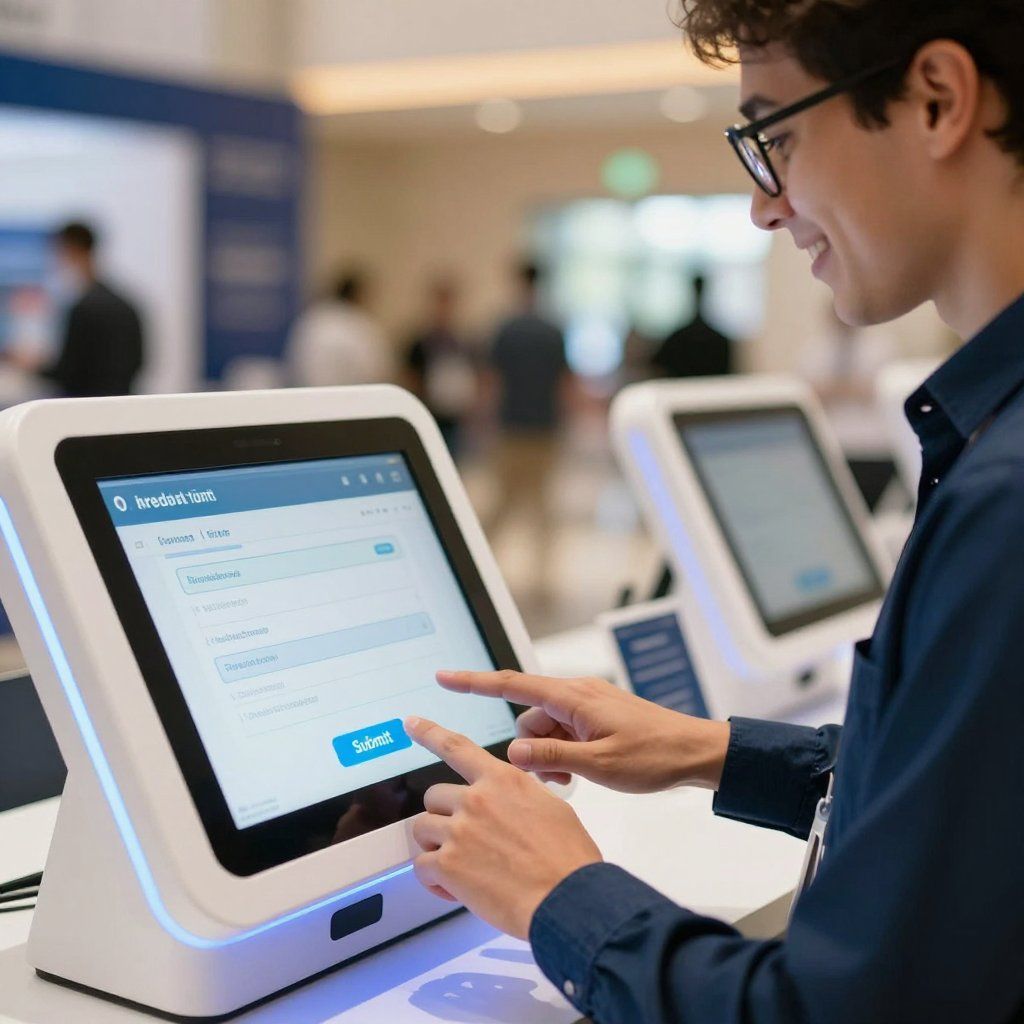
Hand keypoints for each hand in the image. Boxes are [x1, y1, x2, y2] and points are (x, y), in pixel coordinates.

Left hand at [405, 716, 601, 939]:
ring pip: (422, 828)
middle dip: (444, 816)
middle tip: (464, 839)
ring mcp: (459, 830)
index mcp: (502, 780)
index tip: (411, 723)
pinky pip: (421, 865)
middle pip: (434, 795)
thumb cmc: (567, 858)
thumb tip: (505, 803)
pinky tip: (454, 889)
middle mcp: (476, 798)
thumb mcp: (551, 808)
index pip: (457, 747)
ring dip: (436, 846)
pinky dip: (433, 880)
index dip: (430, 733)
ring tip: (461, 865)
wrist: (566, 898)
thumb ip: (517, 797)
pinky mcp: (448, 864)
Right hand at [436, 669, 730, 792]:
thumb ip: (551, 758)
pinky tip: (578, 774)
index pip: (512, 685)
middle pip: (528, 717)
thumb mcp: (598, 764)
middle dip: (528, 748)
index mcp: (573, 698)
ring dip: (547, 756)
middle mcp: (576, 695)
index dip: (473, 682)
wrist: (696, 752)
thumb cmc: (655, 755)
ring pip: (545, 729)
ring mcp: (587, 706)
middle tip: (554, 778)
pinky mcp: (596, 718)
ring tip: (571, 780)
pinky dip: (562, 754)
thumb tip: (513, 752)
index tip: (443, 677)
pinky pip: (563, 733)